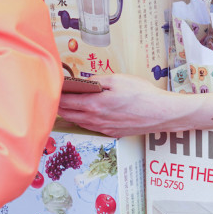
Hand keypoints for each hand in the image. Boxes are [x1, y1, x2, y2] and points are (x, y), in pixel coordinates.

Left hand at [57, 73, 184, 137]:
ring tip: (64, 105)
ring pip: (79, 122)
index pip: (66, 102)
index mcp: (94, 105)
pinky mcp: (112, 133)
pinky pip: (92, 127)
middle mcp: (96, 120)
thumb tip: (83, 82)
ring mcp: (104, 129)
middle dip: (59, 106)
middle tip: (53, 97)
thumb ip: (96, 81)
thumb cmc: (142, 94)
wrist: (161, 113)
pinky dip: (83, 120)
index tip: (51, 88)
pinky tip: (85, 114)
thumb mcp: (117, 79)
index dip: (56, 95)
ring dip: (70, 114)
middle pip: (69, 114)